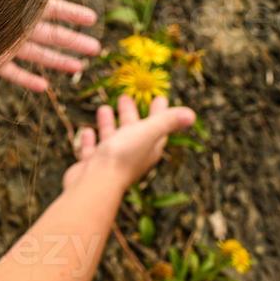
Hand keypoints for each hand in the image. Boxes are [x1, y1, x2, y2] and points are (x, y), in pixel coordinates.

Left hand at [0, 0, 101, 92]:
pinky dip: (27, 80)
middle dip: (74, 41)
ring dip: (58, 61)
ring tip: (79, 67)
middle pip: (50, 34)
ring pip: (36, 54)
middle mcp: (16, 24)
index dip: (72, 13)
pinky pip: (12, 72)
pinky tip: (43, 87)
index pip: (52, 8)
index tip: (92, 18)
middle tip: (96, 48)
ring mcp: (5, 43)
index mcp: (20, 3)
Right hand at [63, 95, 195, 193]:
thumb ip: (167, 122)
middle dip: (130, 114)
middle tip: (126, 96)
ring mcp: (111, 163)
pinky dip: (90, 140)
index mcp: (148, 149)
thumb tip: (192, 114)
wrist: (95, 184)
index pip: (158, 128)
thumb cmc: (123, 157)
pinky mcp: (92, 167)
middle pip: (133, 131)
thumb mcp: (147, 133)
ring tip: (104, 107)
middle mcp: (131, 156)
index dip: (159, 113)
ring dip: (109, 124)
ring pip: (111, 139)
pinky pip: (92, 151)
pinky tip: (87, 131)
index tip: (158, 98)